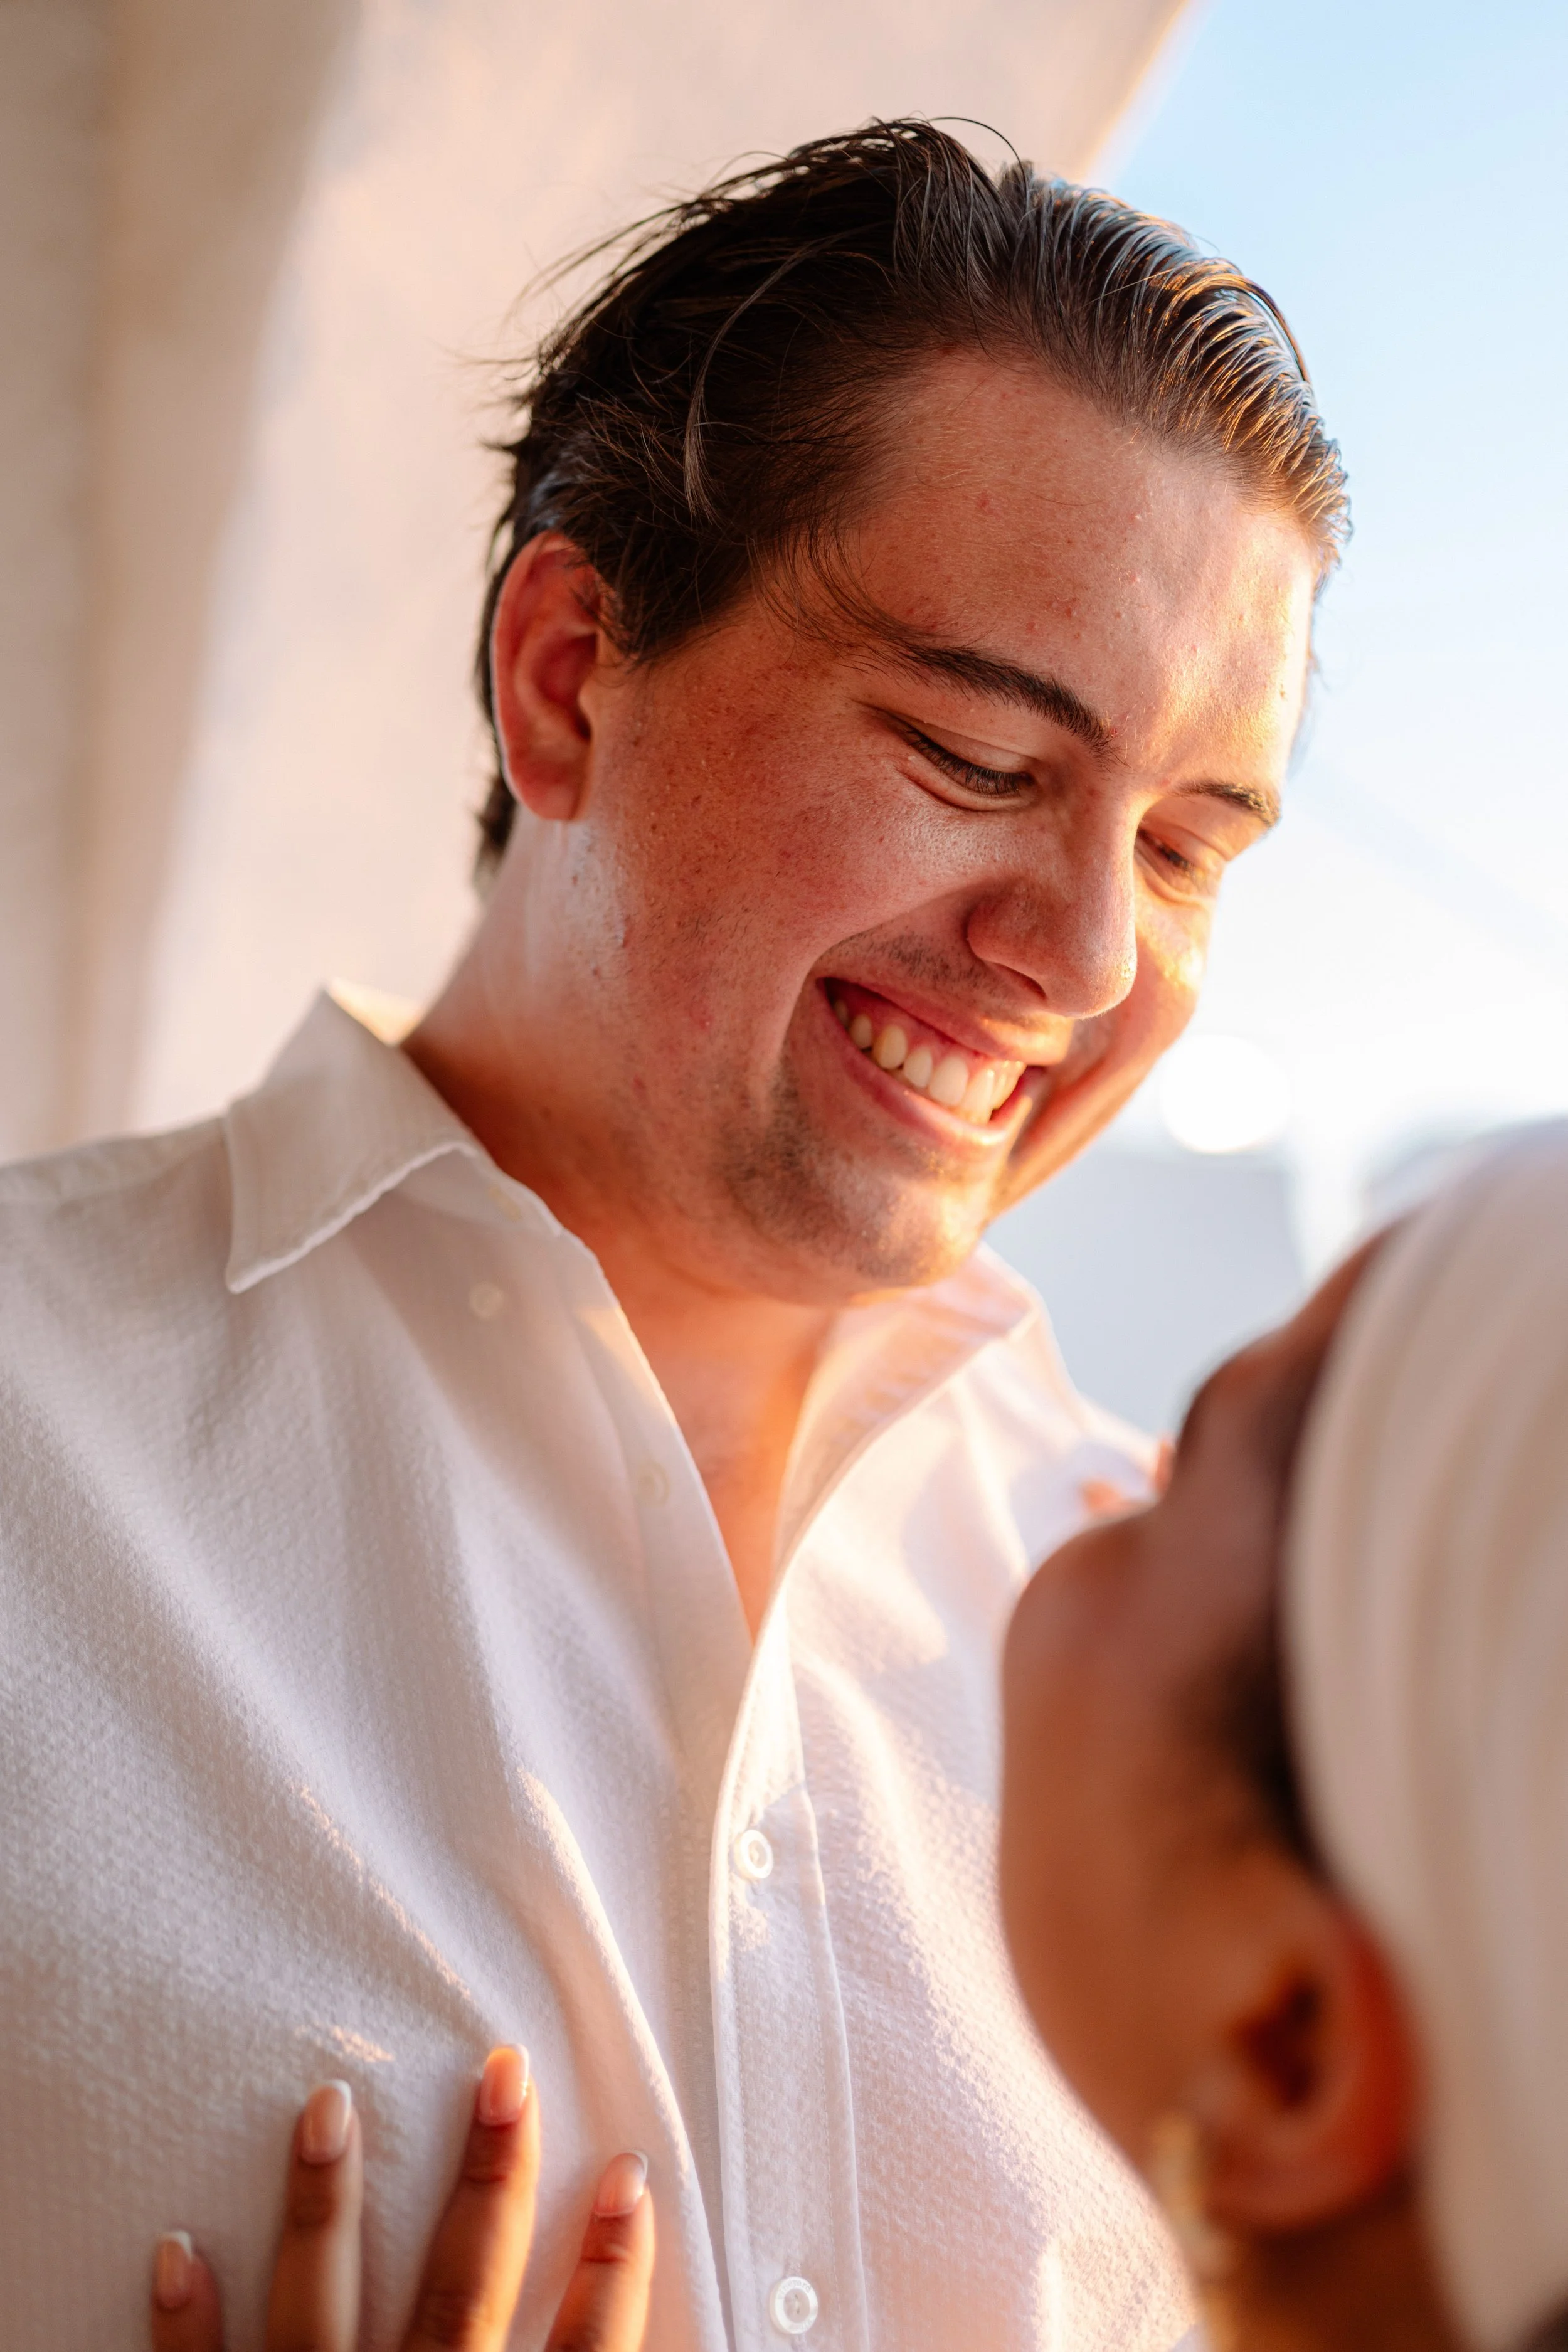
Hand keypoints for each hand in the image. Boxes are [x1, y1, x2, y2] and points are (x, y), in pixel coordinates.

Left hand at [148, 2047, 653, 2350]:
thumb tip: (639, 2344)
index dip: (614, 2266)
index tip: (631, 2173)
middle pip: (463, 2298)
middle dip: (489, 2182)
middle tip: (504, 2072)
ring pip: (322, 2318)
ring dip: (324, 2210)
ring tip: (324, 2104)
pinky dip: (188, 2325)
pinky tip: (178, 2247)